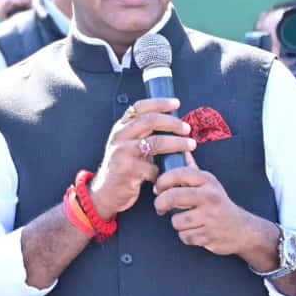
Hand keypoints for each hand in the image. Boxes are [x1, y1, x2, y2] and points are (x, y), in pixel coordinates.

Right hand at [90, 98, 196, 217]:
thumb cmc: (123, 168)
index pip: (140, 107)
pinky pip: (154, 167)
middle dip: (173, 123)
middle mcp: (120, 137)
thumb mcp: (128, 146)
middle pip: (150, 121)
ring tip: (190, 145)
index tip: (176, 103)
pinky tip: (169, 174)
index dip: (159, 103)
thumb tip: (173, 124)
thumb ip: (143, 134)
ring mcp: (122, 153)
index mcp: (121, 128)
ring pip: (156, 142)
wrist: (105, 193)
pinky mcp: (127, 170)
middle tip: (187, 129)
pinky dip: (165, 171)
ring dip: (177, 143)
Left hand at [152, 151, 263, 256]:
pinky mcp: (209, 235)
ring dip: (177, 223)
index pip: (179, 173)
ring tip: (187, 221)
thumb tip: (182, 150)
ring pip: (176, 221)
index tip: (157, 188)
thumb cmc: (219, 204)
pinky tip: (196, 230)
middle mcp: (210, 196)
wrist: (242, 229)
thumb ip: (192, 170)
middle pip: (172, 197)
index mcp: (208, 181)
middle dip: (160, 204)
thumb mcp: (209, 184)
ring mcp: (211, 217)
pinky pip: (185, 236)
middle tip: (160, 207)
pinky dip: (186, 236)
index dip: (162, 181)